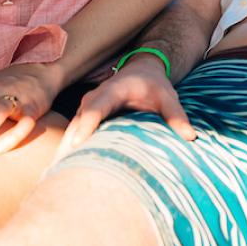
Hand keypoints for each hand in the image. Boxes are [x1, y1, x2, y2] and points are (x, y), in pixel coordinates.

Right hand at [56, 55, 194, 159]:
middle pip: (78, 121)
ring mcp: (87, 107)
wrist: (142, 69)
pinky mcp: (84, 117)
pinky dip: (66, 149)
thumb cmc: (154, 85)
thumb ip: (177, 115)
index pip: (97, 106)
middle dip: (69, 143)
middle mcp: (95, 97)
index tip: (79, 140)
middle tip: (60, 170)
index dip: (88, 123)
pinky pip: (73, 133)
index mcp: (113, 90)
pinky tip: (60, 171)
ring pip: (71, 129)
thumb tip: (191, 136)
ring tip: (55, 176)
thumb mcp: (167, 96)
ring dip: (64, 150)